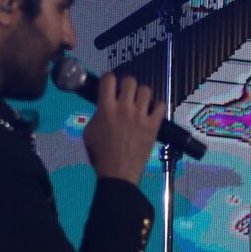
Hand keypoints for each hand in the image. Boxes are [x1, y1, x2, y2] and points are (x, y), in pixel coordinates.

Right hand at [82, 70, 166, 186]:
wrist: (118, 173)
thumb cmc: (100, 154)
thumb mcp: (89, 131)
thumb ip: (97, 114)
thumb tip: (103, 106)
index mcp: (106, 108)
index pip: (109, 79)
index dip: (109, 79)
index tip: (110, 84)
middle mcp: (124, 109)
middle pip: (130, 81)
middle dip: (127, 84)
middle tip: (125, 92)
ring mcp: (141, 117)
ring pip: (146, 90)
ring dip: (142, 93)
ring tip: (139, 101)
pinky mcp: (154, 126)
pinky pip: (161, 106)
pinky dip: (157, 105)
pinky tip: (152, 110)